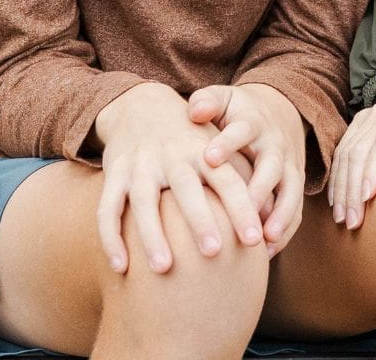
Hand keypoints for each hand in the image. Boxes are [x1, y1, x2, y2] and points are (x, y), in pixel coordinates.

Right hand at [92, 81, 265, 274]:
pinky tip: (121, 267)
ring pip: (143, 202)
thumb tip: (268, 223)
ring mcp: (141, 165)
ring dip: (152, 236)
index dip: (242, 208)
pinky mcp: (114, 174)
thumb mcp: (217, 151)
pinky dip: (111, 238)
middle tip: (215, 253)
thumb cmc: (190, 142)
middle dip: (201, 221)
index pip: (228, 181)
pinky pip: (107, 208)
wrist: (142, 106)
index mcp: (205, 152)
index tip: (255, 240)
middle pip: (188, 189)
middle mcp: (173, 157)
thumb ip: (239, 180)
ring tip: (164, 269)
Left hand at [186, 83, 306, 256]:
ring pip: (290, 192)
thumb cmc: (236, 113)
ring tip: (262, 242)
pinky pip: (295, 211)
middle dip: (259, 190)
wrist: (277, 114)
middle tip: (243, 211)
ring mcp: (289, 167)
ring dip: (279, 217)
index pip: (242, 131)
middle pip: (272, 168)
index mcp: (253, 123)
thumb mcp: (223, 99)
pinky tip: (265, 255)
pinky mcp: (294, 186)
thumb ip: (207, 102)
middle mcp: (275, 146)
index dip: (228, 143)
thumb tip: (194, 110)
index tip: (209, 158)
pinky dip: (284, 232)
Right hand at [327, 78, 375, 228]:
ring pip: (348, 151)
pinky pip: (341, 150)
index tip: (367, 197)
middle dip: (353, 188)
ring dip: (341, 186)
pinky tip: (337, 202)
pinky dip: (337, 177)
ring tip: (343, 218)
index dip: (375, 166)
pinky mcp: (360, 122)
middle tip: (352, 221)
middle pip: (363, 149)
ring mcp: (372, 115)